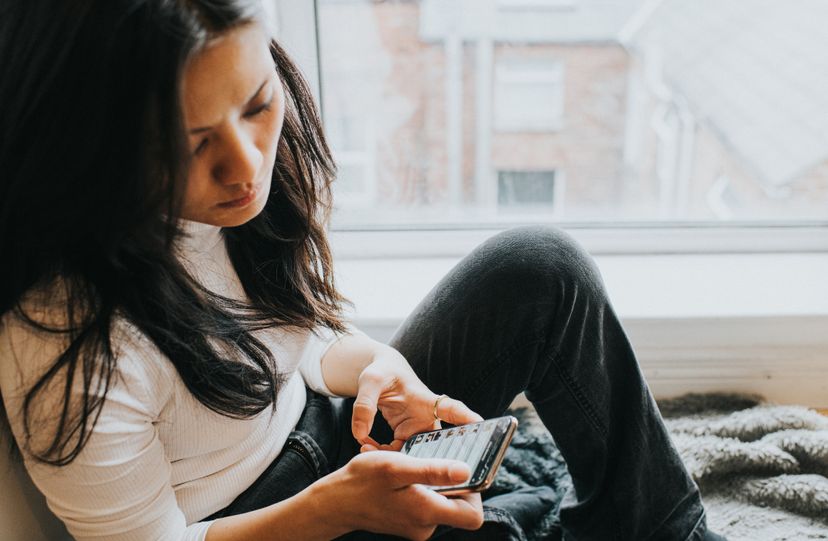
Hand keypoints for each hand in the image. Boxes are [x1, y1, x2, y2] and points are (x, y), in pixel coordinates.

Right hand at [315, 451, 483, 539]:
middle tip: (433, 460)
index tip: (464, 470)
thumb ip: (432, 471)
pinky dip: (420, 488)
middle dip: (451, 481)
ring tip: (412, 466)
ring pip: (441, 502)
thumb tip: (466, 471)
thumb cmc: (363, 481)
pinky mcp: (408, 522)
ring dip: (433, 482)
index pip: (473, 516)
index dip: (476, 494)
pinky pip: (426, 504)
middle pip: (459, 507)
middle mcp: (426, 525)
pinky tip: (403, 476)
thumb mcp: (397, 467)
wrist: (335, 502)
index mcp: (427, 513)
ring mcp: (417, 526)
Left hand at [351, 346, 482, 451]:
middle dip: (429, 459)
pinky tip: (365, 445)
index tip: (480, 425)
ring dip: (394, 458)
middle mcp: (427, 417)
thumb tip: (359, 434)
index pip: (450, 408)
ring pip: (415, 454)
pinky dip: (382, 454)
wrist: (380, 377)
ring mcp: (418, 430)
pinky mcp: (407, 437)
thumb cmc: (381, 372)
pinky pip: (398, 453)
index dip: (465, 418)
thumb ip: (364, 404)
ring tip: (365, 448)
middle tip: (410, 469)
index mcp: (425, 399)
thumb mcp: (370, 381)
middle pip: (439, 443)